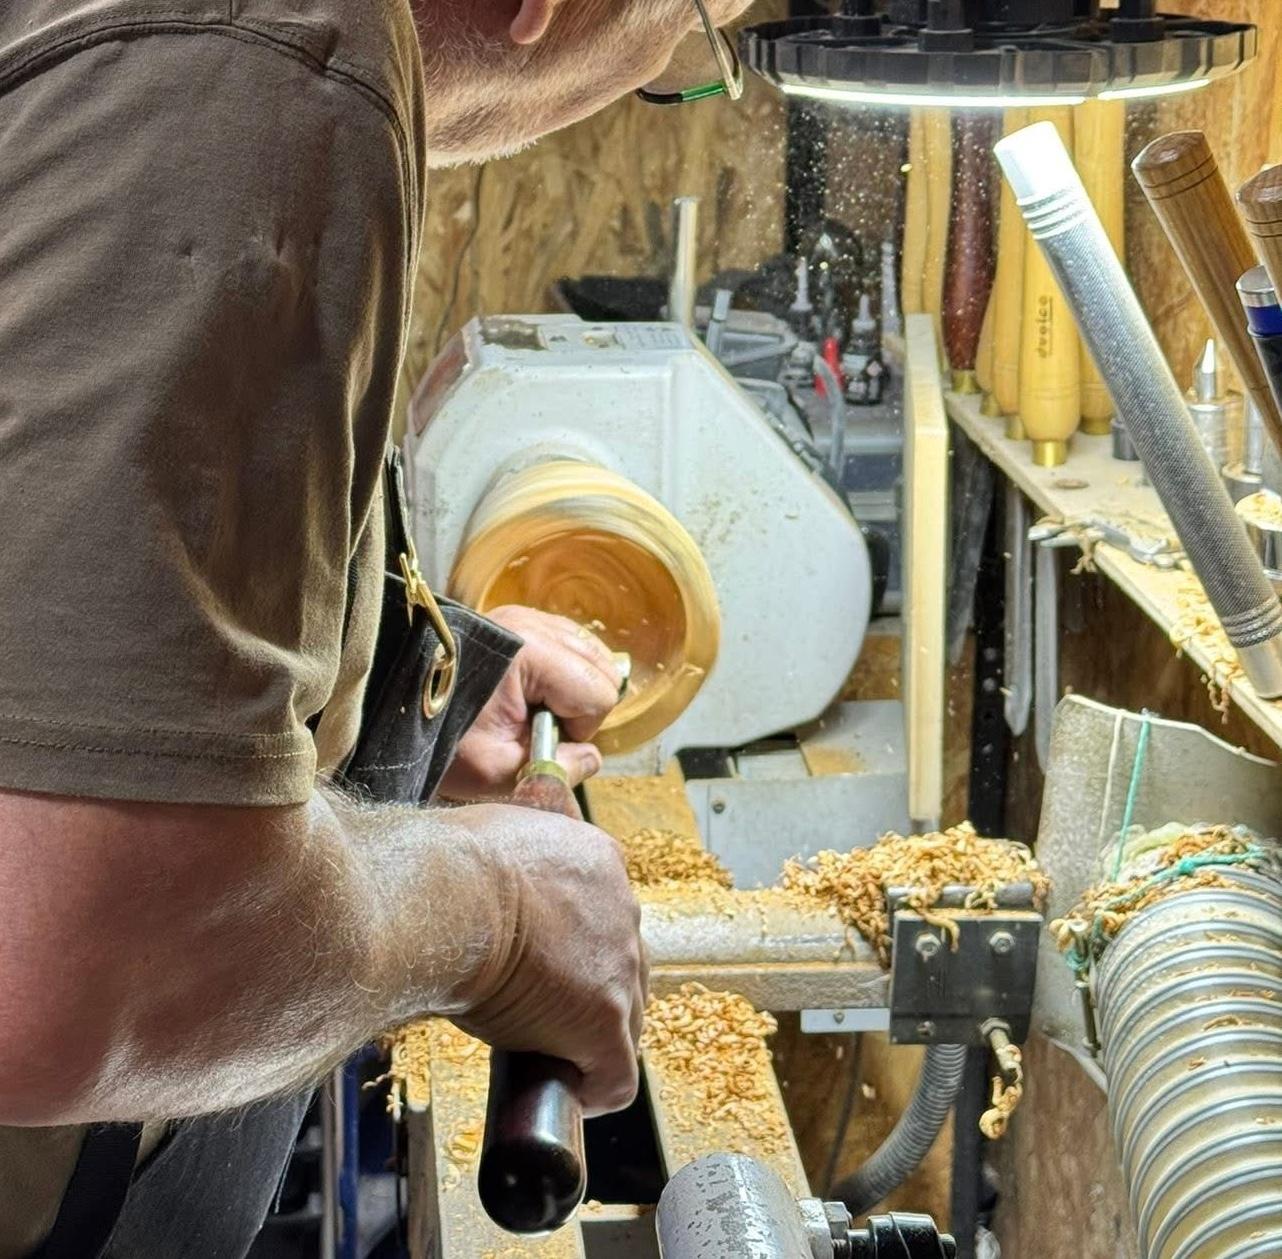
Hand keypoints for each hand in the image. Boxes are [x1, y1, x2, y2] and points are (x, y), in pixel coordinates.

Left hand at [440, 606, 622, 800]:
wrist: (387, 707)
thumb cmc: (439, 739)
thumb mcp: (497, 772)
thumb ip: (556, 770)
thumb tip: (591, 758)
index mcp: (531, 653)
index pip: (600, 693)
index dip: (579, 729)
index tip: (540, 742)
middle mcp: (532, 623)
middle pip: (602, 667)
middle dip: (580, 706)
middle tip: (536, 728)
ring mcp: (523, 614)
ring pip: (590, 652)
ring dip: (573, 688)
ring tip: (530, 709)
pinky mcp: (515, 618)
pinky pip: (567, 642)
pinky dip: (561, 670)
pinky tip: (529, 691)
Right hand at [441, 803, 646, 1115]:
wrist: (442, 899)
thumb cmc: (441, 873)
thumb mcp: (489, 849)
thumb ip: (509, 870)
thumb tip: (489, 884)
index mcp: (596, 859)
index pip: (605, 915)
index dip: (576, 950)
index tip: (543, 968)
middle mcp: (621, 906)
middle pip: (623, 967)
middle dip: (587, 994)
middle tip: (538, 1012)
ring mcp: (620, 964)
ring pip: (625, 1021)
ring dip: (587, 1040)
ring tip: (543, 1053)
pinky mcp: (605, 1018)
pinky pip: (617, 1076)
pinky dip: (592, 1090)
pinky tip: (562, 1092)